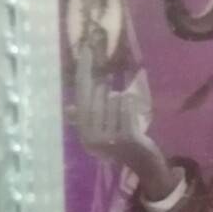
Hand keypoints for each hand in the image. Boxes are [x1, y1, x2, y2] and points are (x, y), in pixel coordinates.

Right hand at [73, 37, 178, 201]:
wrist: (144, 162)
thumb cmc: (122, 142)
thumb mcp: (101, 132)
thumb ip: (85, 119)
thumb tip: (68, 108)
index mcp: (83, 134)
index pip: (80, 98)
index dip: (83, 72)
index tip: (86, 49)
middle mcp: (91, 138)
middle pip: (97, 98)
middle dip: (105, 91)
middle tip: (111, 91)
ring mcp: (109, 139)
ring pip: (113, 101)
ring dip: (121, 102)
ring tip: (125, 114)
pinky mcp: (126, 137)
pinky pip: (126, 107)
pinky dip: (130, 104)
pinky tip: (132, 109)